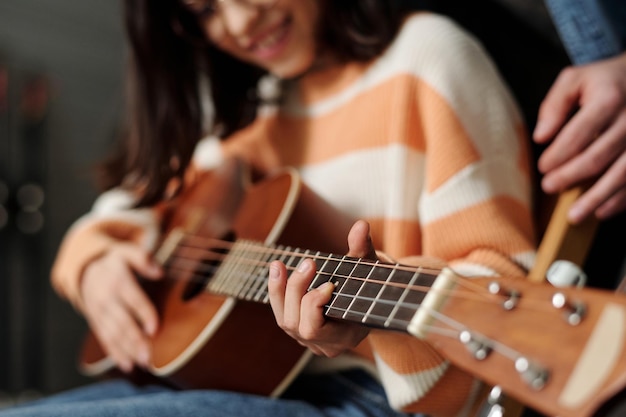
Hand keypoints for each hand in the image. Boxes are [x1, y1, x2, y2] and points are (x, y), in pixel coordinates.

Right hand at [80, 243, 162, 372]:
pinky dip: (115, 353)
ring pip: (113, 334)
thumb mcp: (127, 252)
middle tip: (149, 355)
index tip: (155, 328)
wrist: (86, 269)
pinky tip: (127, 365)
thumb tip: (159, 272)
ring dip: (127, 350)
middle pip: (121, 321)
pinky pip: (104, 339)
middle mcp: (106, 298)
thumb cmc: (115, 261)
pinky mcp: (96, 322)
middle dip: (135, 339)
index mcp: (117, 280)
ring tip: (142, 362)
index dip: (144, 314)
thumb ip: (143, 258)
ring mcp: (99, 312)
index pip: (132, 299)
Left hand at [267, 220, 376, 356]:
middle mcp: (326, 345)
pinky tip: (277, 270)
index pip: (315, 330)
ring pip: (284, 321)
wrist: (373, 303)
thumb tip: (361, 225)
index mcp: (346, 337)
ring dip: (280, 291)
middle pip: (296, 324)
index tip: (329, 283)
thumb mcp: (369, 266)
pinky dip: (278, 292)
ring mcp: (311, 342)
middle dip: (297, 291)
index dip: (313, 304)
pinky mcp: (301, 332)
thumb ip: (363, 248)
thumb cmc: (372, 283)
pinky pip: (282, 315)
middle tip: (309, 263)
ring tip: (279, 264)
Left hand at [533, 53, 625, 223]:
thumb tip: (540, 137)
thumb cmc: (603, 81)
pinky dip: (621, 200)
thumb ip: (554, 105)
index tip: (542, 168)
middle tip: (549, 187)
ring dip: (597, 198)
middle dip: (571, 176)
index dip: (558, 154)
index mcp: (608, 99)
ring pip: (622, 173)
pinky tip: (603, 211)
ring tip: (574, 215)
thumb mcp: (575, 80)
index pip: (579, 133)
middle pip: (598, 156)